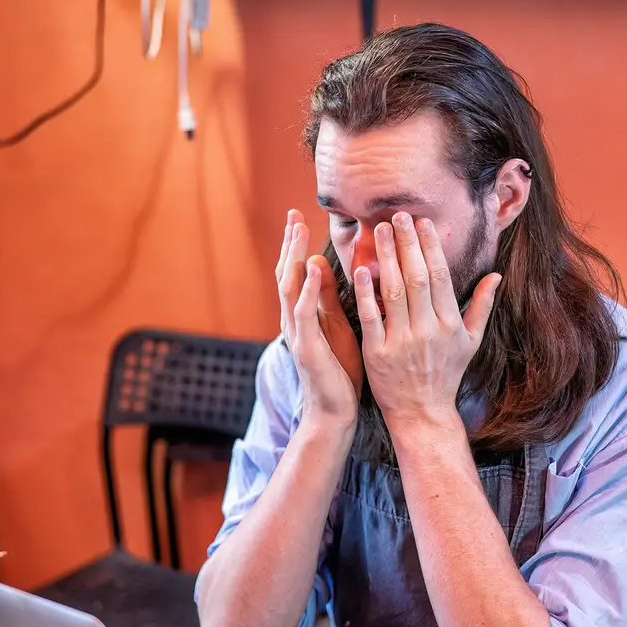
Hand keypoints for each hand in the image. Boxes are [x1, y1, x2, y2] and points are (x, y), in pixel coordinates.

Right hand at [277, 210, 362, 425]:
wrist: (334, 411)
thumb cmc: (339, 370)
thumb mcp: (334, 325)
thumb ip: (325, 297)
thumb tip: (318, 263)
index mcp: (302, 314)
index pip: (295, 272)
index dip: (295, 245)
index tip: (299, 217)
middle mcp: (293, 320)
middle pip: (287, 273)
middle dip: (290, 243)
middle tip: (293, 214)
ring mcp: (296, 334)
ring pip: (289, 288)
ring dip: (293, 257)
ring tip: (298, 231)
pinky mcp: (306, 347)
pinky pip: (302, 313)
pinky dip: (305, 290)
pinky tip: (311, 270)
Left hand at [353, 212, 500, 434]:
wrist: (421, 412)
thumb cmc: (446, 374)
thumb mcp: (470, 343)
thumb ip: (481, 306)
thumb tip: (496, 275)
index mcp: (449, 324)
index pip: (439, 276)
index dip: (430, 247)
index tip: (422, 223)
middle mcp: (427, 330)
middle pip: (416, 278)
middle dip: (407, 244)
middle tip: (397, 215)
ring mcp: (401, 342)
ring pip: (393, 292)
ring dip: (385, 258)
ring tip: (377, 230)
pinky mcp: (377, 353)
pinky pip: (371, 316)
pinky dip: (365, 292)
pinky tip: (361, 268)